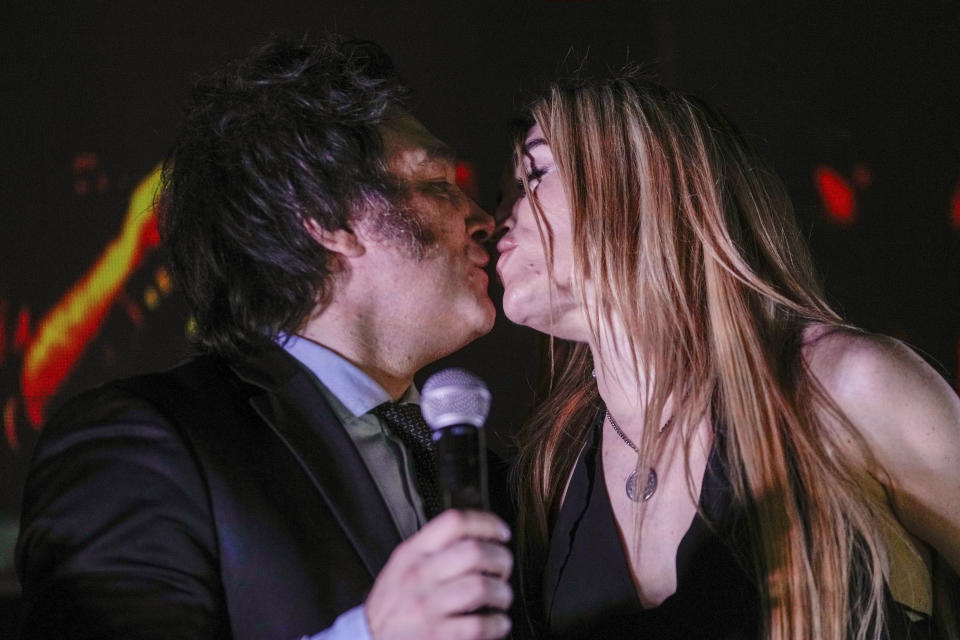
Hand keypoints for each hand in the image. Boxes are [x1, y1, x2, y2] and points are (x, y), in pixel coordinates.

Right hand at [365, 509, 512, 639]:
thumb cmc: (392, 604)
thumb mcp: (402, 565)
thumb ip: (433, 548)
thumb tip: (479, 535)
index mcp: (412, 553)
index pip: (454, 522)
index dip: (487, 523)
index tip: (501, 533)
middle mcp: (419, 576)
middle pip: (475, 552)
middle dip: (501, 559)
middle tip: (503, 569)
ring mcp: (426, 607)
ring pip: (482, 588)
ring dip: (502, 593)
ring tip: (500, 597)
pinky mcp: (436, 637)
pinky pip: (480, 625)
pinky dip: (497, 624)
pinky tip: (496, 623)